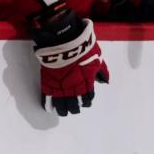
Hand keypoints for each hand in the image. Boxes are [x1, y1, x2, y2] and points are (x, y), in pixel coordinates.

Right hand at [28, 0, 108, 115]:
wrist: (65, 41)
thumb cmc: (84, 48)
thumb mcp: (98, 58)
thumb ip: (102, 71)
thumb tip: (106, 81)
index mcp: (87, 83)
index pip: (88, 97)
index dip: (87, 101)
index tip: (86, 102)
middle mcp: (74, 88)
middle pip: (75, 103)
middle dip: (75, 107)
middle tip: (74, 109)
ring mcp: (60, 86)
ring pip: (61, 103)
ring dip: (63, 109)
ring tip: (63, 112)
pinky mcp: (48, 82)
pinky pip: (48, 96)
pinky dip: (48, 104)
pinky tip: (49, 108)